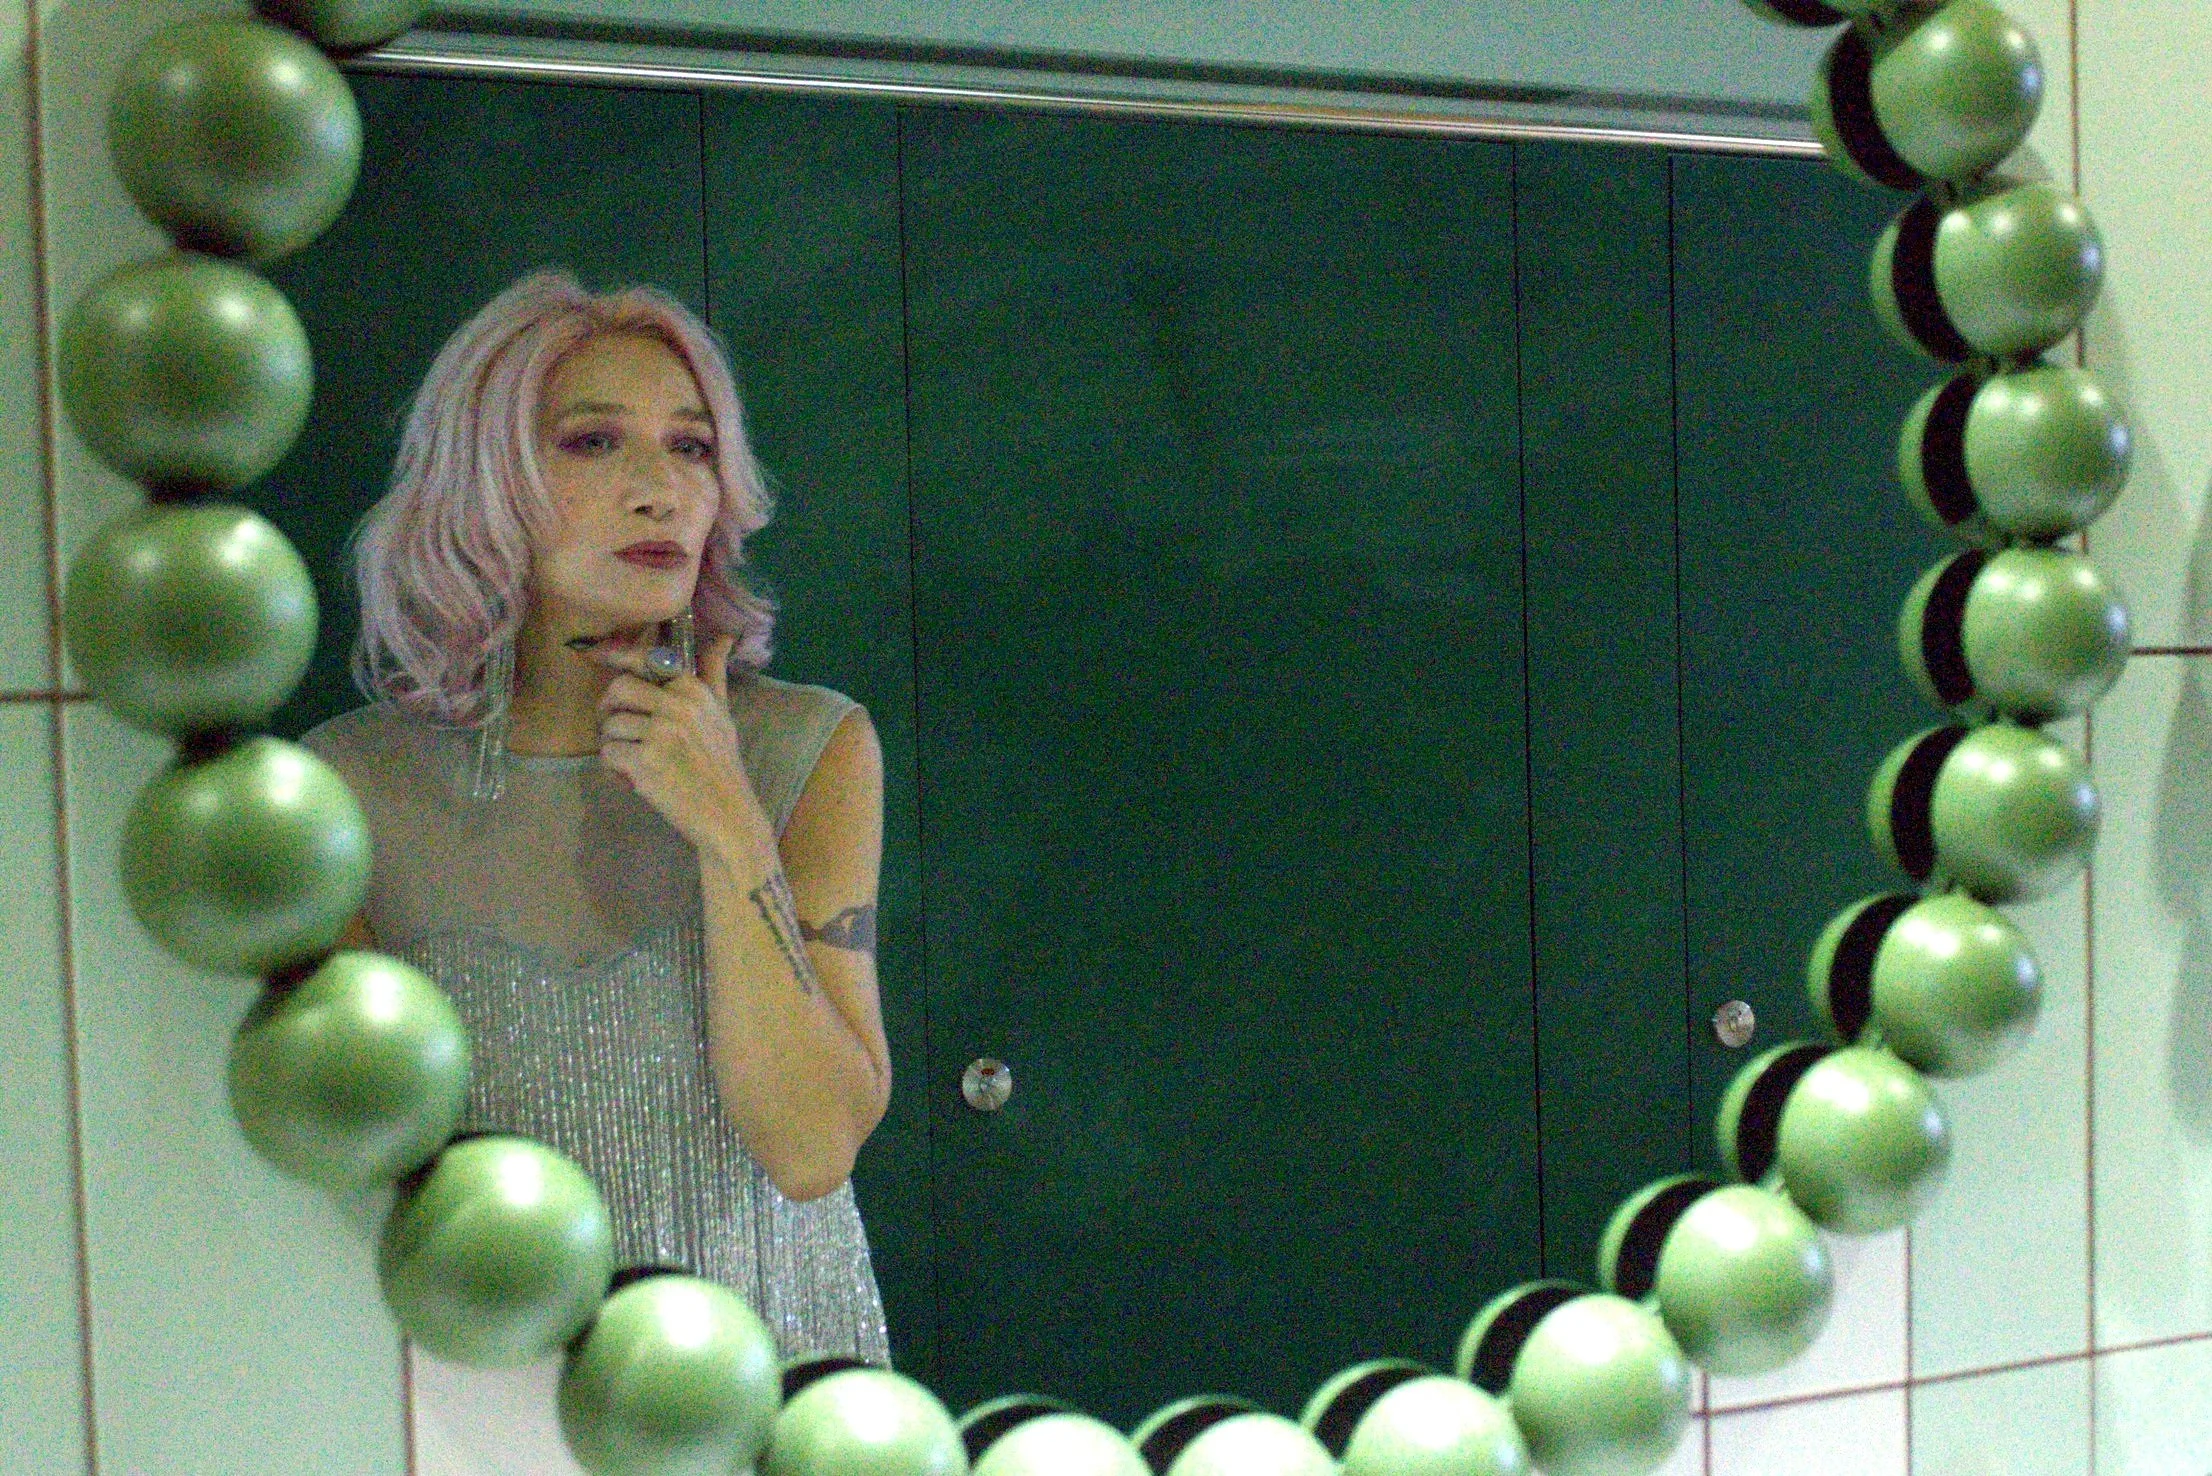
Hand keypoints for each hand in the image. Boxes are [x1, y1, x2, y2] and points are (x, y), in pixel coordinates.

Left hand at [591, 631, 755, 849]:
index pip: (645, 661)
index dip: (615, 655)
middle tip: (615, 727)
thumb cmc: (722, 764)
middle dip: (608, 707)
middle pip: (618, 688)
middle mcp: (676, 706)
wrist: (726, 813)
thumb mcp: (723, 714)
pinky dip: (613, 768)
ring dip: (613, 743)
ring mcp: (660, 734)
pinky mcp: (644, 762)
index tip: (593, 654)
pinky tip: (630, 777)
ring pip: (610, 725)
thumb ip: (714, 675)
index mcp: (692, 690)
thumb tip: (724, 636)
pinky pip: (608, 753)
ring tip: (630, 759)